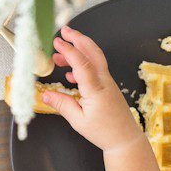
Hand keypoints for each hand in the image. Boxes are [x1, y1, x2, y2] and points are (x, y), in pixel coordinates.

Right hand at [40, 26, 144, 152]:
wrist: (125, 140)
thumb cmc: (104, 132)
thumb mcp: (78, 121)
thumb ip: (62, 104)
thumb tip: (45, 95)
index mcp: (96, 89)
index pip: (82, 63)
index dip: (69, 50)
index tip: (57, 41)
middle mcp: (104, 82)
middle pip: (93, 52)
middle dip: (78, 38)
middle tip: (64, 30)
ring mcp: (107, 82)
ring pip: (94, 59)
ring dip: (78, 51)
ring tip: (58, 55)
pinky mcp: (107, 86)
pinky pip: (95, 69)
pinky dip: (82, 64)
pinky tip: (70, 74)